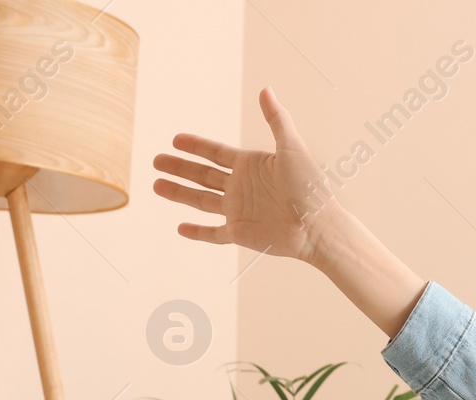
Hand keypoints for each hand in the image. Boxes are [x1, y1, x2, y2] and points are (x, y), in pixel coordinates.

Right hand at [153, 86, 340, 262]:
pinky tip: (180, 228)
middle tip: (156, 161)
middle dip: (180, 168)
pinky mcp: (241, 233)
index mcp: (252, 166)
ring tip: (156, 185)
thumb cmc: (311, 187)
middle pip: (203, 175)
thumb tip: (266, 89)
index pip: (216, 153)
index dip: (195, 146)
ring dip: (179, 193)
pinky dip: (197, 232)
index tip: (175, 139)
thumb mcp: (292, 147)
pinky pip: (214, 234)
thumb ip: (277, 119)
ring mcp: (240, 211)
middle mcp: (243, 187)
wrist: (319, 226)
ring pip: (202, 201)